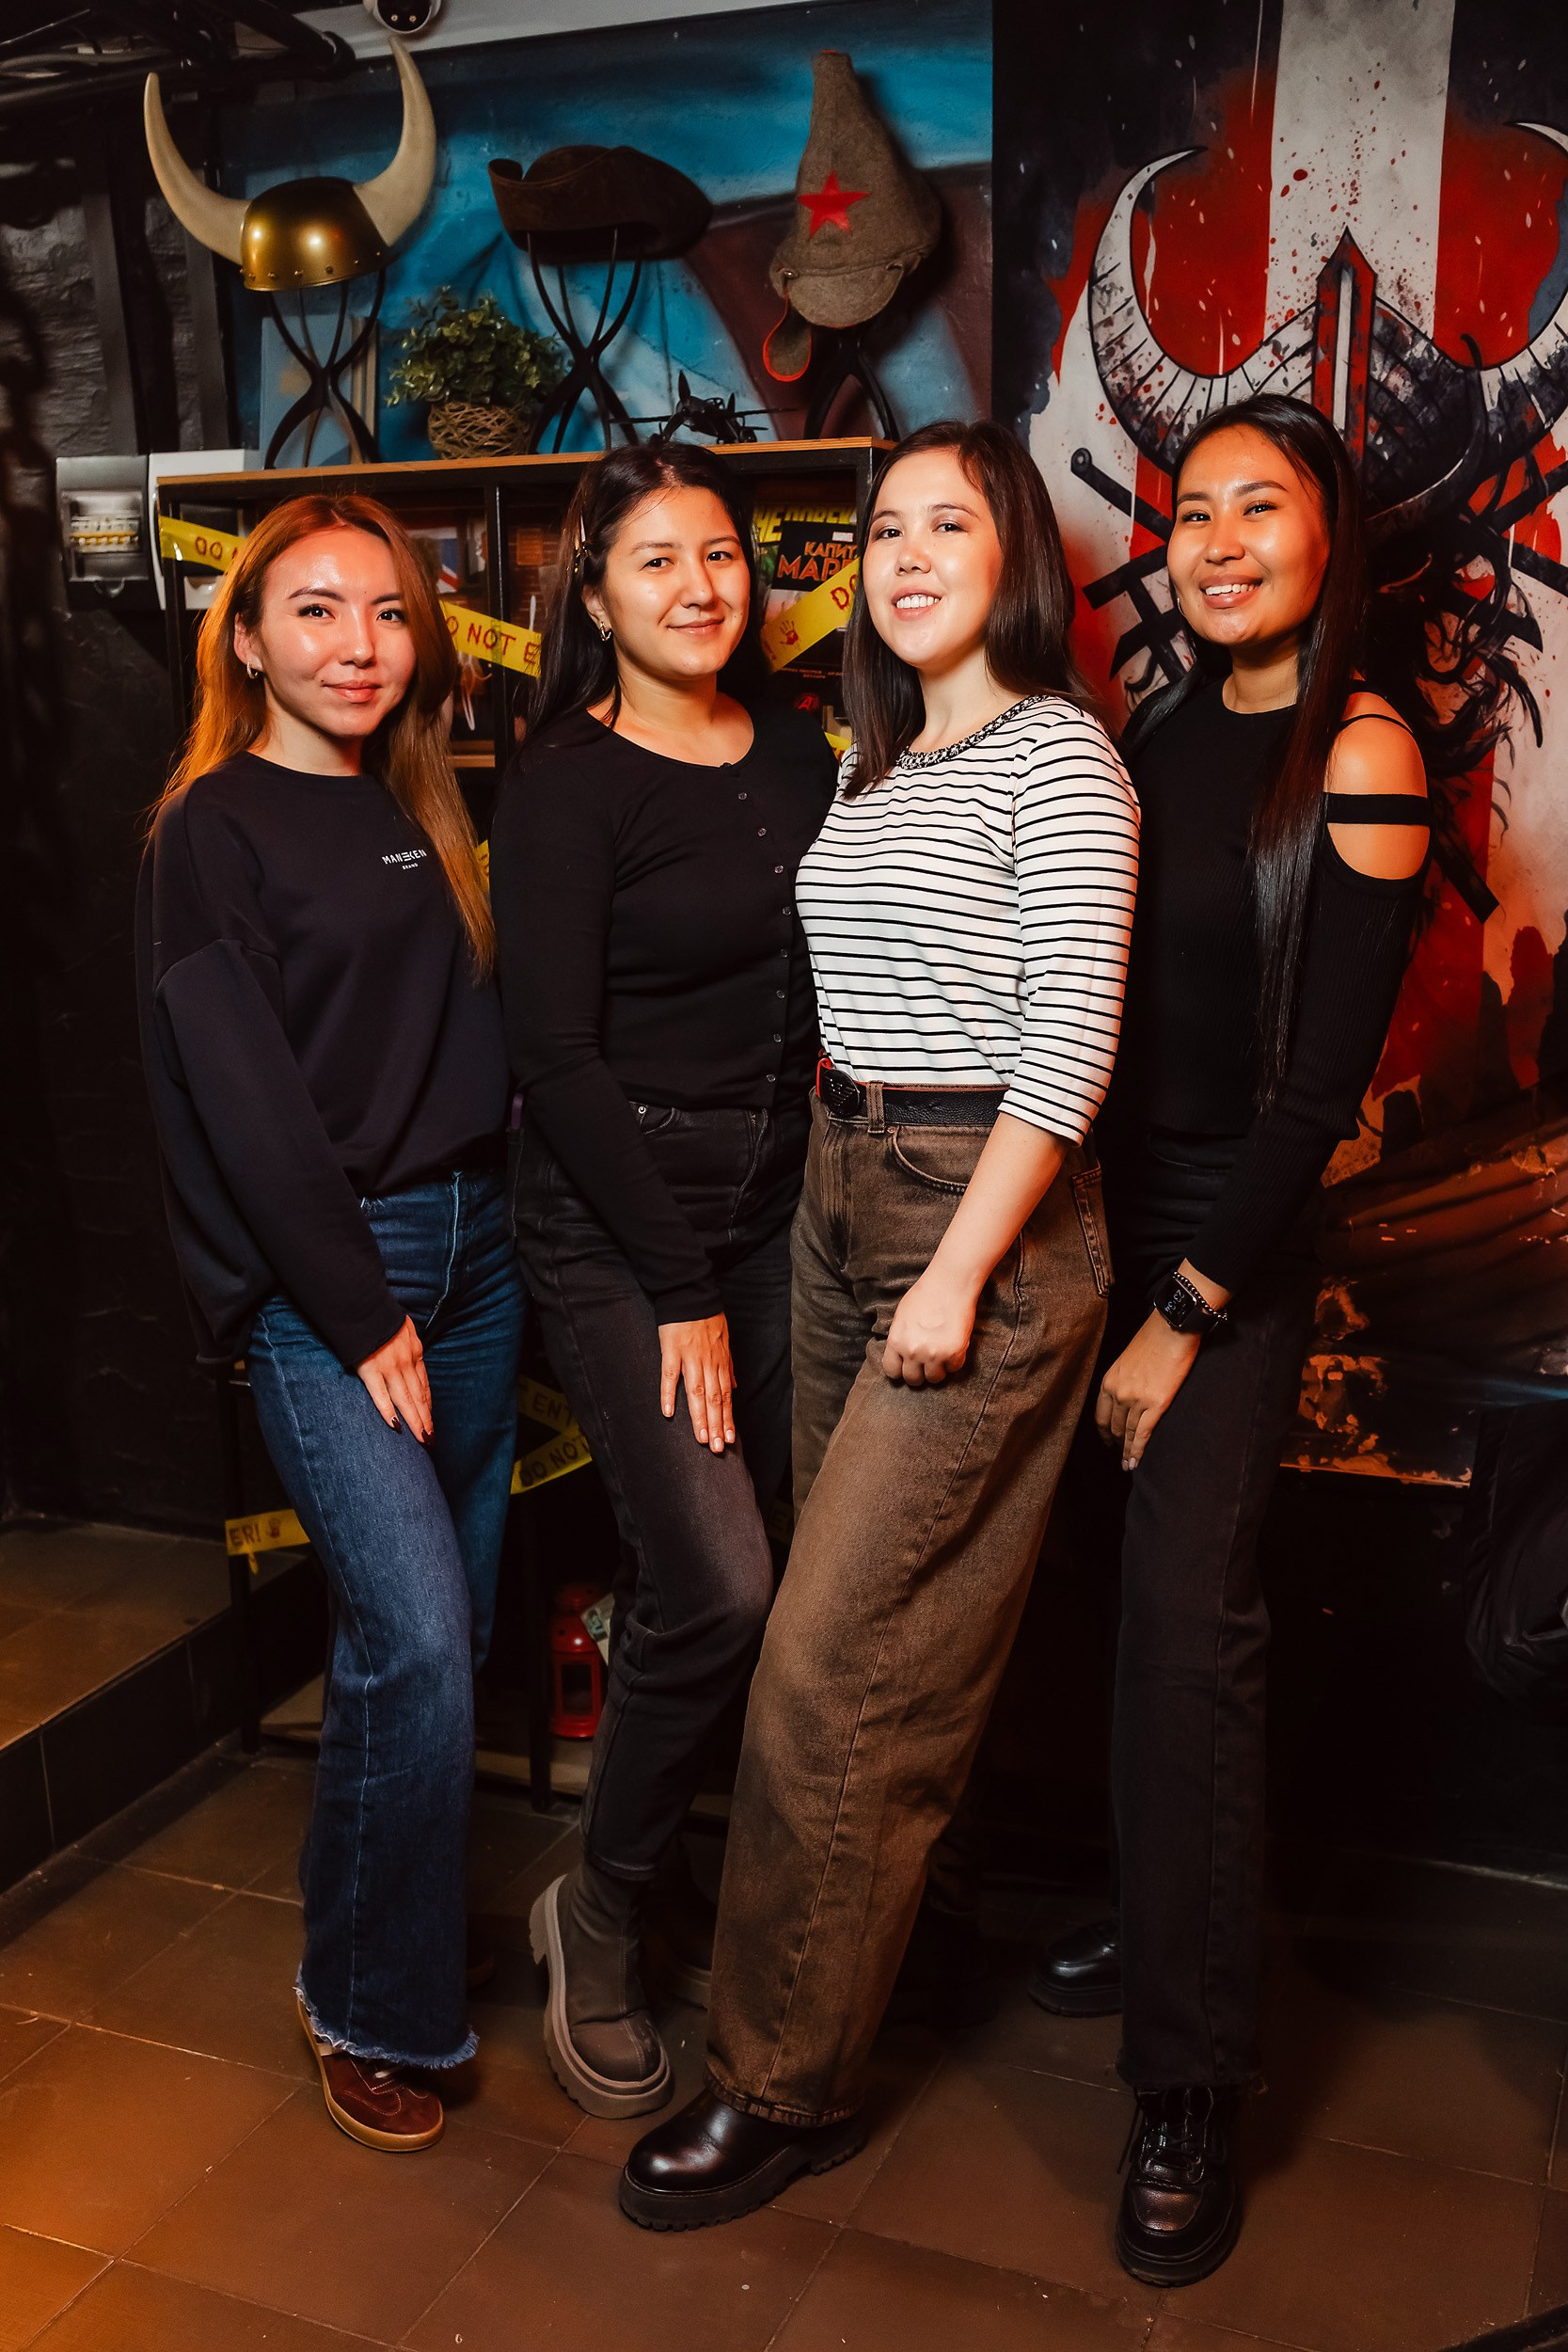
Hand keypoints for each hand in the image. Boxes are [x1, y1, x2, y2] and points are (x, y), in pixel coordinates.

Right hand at [357, 1315, 431, 1442]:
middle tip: (431, 1439)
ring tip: (422, 1438)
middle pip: (418, 1396)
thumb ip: (408, 1344)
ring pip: (405, 1399)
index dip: (428, 1404)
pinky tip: (395, 1425)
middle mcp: (406, 1362)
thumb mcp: (404, 1327)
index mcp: (414, 1352)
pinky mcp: (370, 1369)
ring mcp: (389, 1367)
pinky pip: (380, 1395)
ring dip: (415, 1420)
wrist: (363, 1305)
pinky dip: (388, 1411)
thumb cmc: (381, 1315)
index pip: (423, 1384)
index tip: (431, 1420)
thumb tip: (411, 1356)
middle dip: (426, 1419)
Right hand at [658, 1314, 736, 1452]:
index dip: (727, 1418)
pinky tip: (668, 1413)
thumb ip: (728, 1366)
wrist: (689, 1294)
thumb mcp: (724, 1340)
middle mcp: (707, 1363)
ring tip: (703, 1439)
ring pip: (696, 1392)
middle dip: (717, 1425)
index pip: (725, 1395)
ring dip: (700, 1417)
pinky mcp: (671, 1350)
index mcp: (720, 1361)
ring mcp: (689, 1357)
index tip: (731, 1437)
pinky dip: (669, 1394)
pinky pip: (669, 1376)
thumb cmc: (707, 1317)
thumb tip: (734, 1386)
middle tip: (719, 1448)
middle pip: (714, 1399)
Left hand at [883, 1267, 977, 1387]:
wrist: (949, 1283)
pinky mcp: (954, 1353)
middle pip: (913, 1379)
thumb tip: (899, 1355)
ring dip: (938, 1369)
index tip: (907, 1367)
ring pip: (934, 1379)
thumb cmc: (925, 1295)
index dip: (900, 1370)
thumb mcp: (901, 1317)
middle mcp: (913, 1351)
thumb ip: (899, 1338)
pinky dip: (955, 1361)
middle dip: (919, 1373)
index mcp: (896, 1341)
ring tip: (941, 1354)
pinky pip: (954, 1368)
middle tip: (926, 1363)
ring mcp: (934, 1354)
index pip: (892, 1371)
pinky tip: (953, 1346)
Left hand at [1095, 1310, 1199, 1469]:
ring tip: (1129, 1465)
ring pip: (1128, 1433)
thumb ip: (1124, 1379)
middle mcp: (1118, 1392)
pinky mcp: (1156, 1404)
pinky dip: (1138, 1450)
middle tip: (1121, 1455)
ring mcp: (1136, 1400)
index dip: (1104, 1431)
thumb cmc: (1154, 1338)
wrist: (1172, 1328)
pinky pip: (1143, 1433)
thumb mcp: (1127, 1359)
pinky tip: (1136, 1462)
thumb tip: (1129, 1392)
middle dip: (1117, 1443)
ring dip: (1127, 1452)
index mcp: (1109, 1381)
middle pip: (1114, 1426)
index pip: (1101, 1415)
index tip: (1107, 1441)